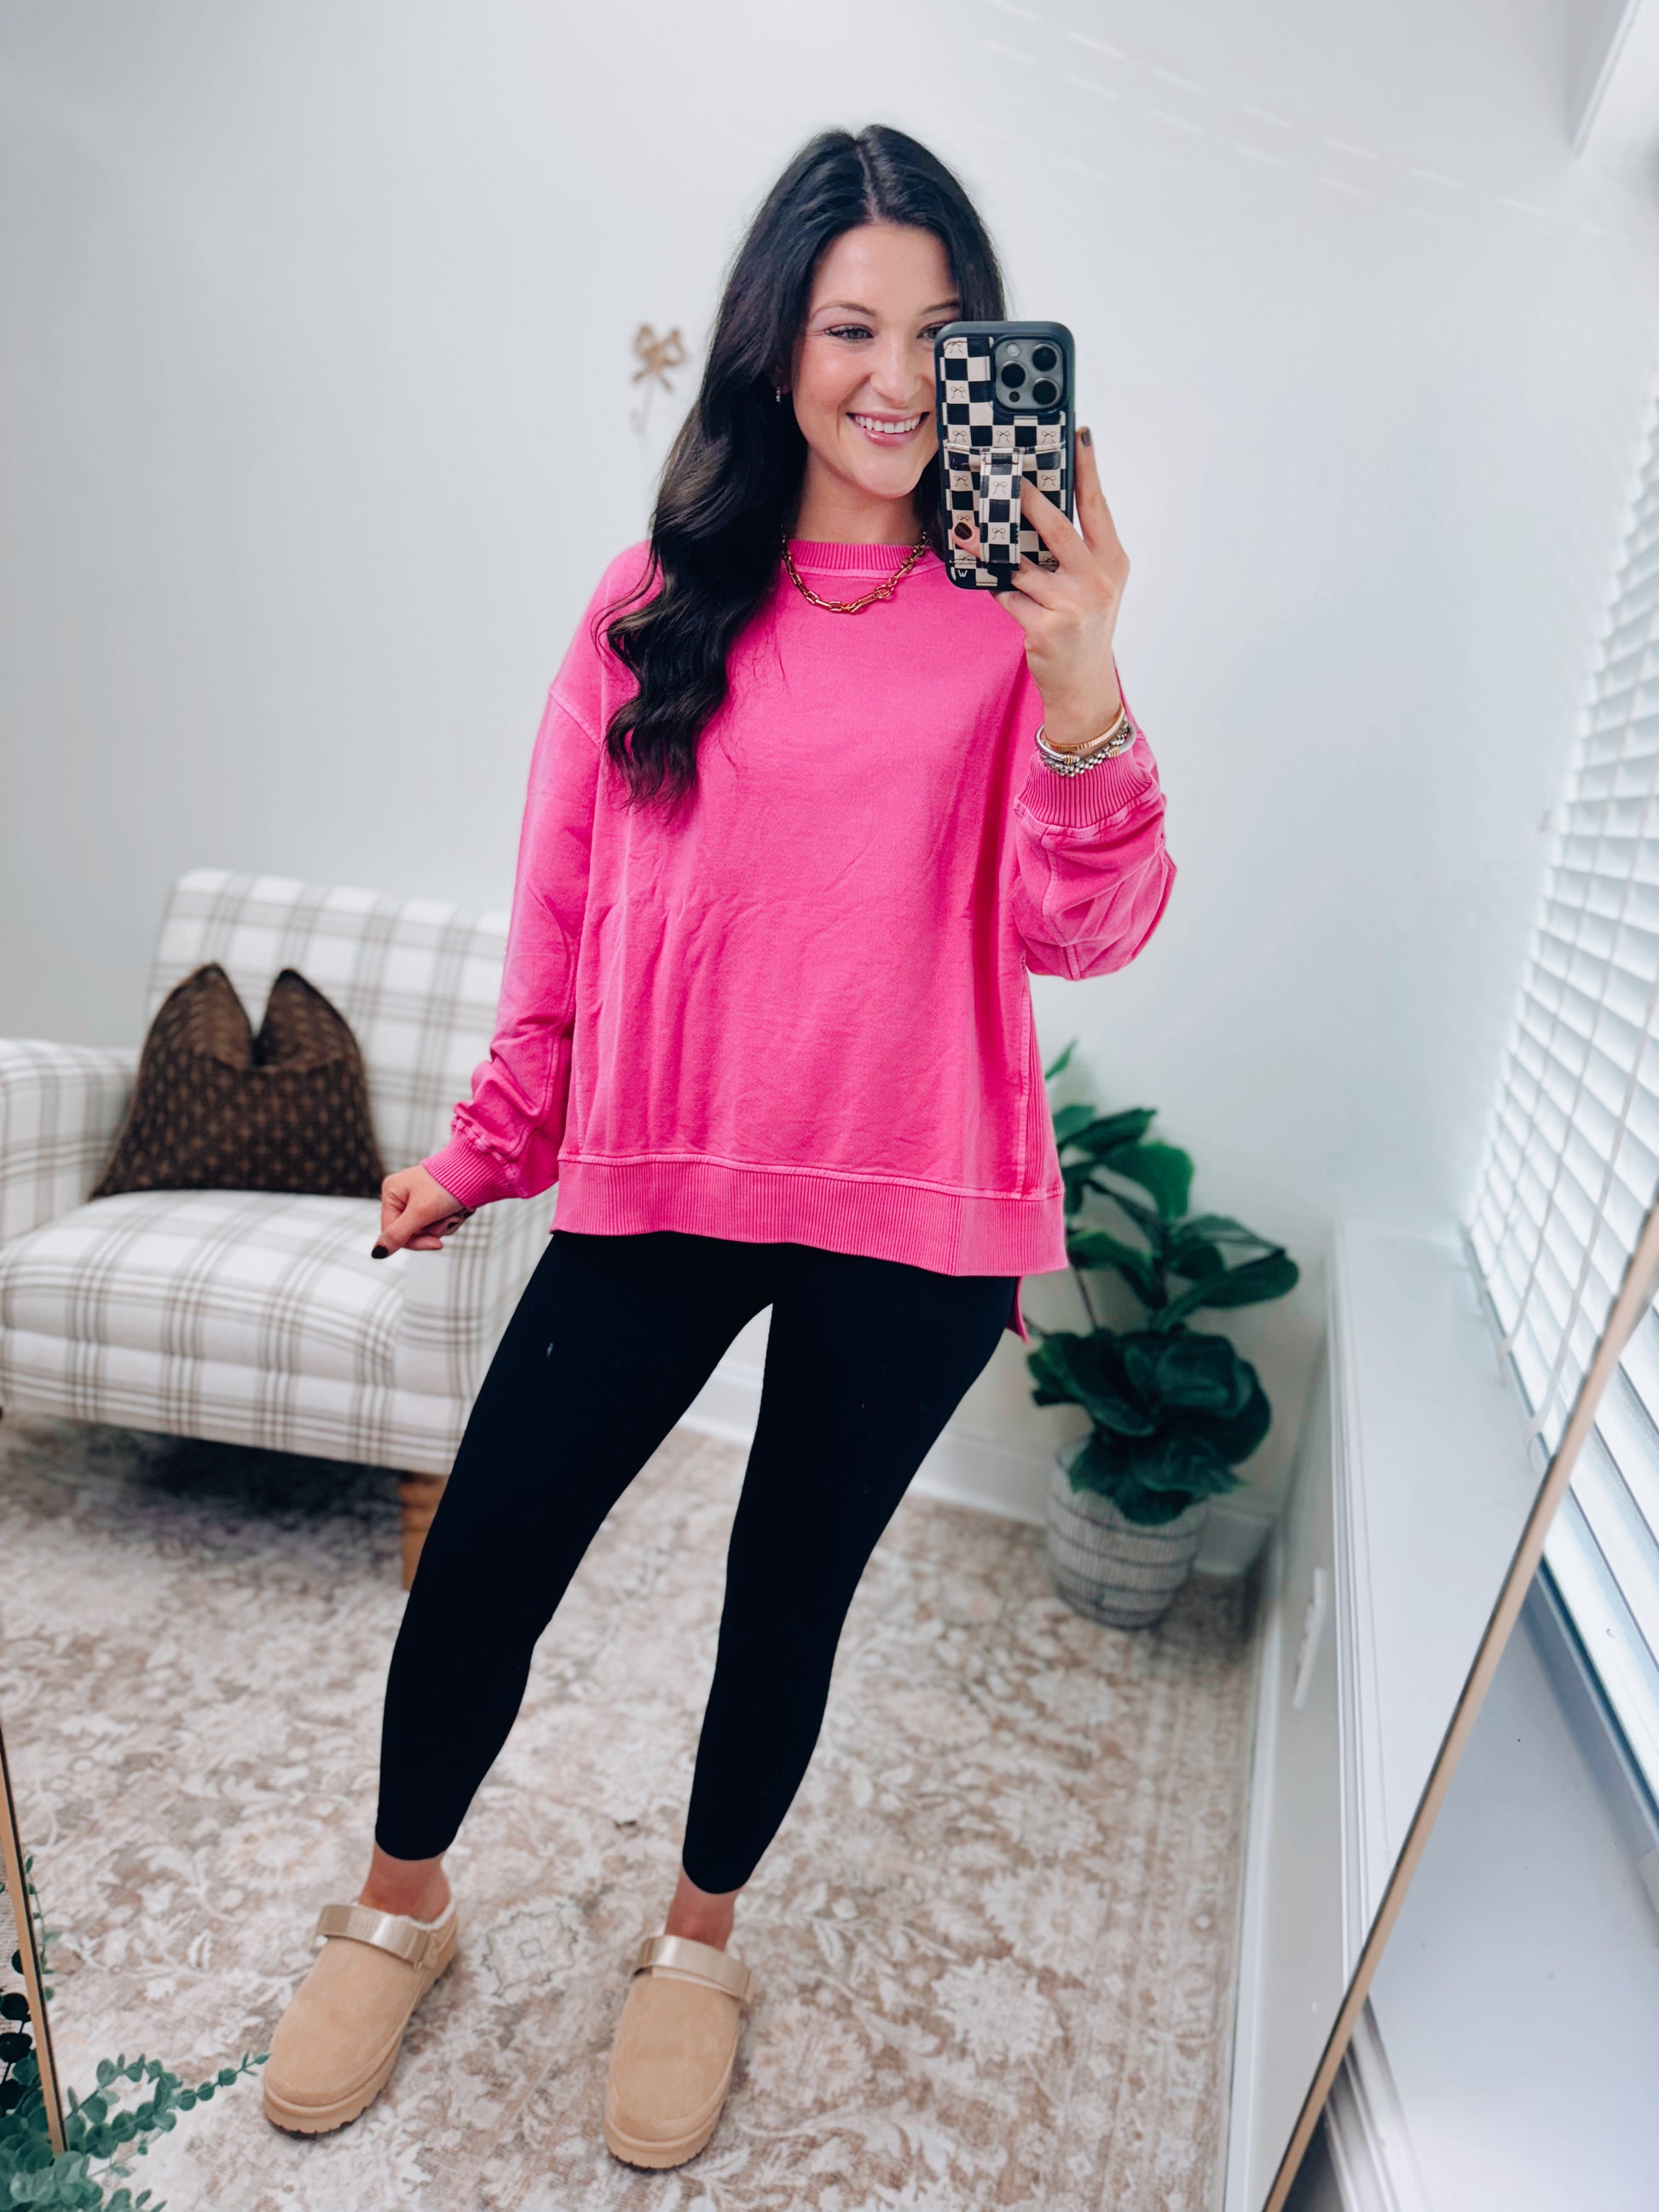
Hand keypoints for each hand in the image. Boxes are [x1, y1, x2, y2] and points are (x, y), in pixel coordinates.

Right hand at [372, 1165, 472, 1257]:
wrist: (476, 1170)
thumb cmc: (447, 1185)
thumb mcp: (420, 1212)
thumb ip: (399, 1234)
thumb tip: (377, 1253)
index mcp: (391, 1193)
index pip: (392, 1232)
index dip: (414, 1242)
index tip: (436, 1244)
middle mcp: (402, 1196)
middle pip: (411, 1233)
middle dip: (433, 1230)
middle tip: (448, 1217)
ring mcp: (419, 1200)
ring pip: (427, 1230)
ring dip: (445, 1225)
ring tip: (455, 1210)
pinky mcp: (435, 1203)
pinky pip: (439, 1223)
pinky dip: (451, 1220)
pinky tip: (458, 1209)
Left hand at [991, 428, 1128, 750]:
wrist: (1084, 687)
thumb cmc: (1085, 627)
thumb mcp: (1094, 586)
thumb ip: (1075, 551)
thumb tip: (1038, 508)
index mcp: (1113, 563)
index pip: (1098, 506)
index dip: (1088, 469)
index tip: (1078, 434)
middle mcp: (1097, 581)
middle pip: (1056, 527)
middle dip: (1027, 498)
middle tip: (1005, 472)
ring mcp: (1071, 605)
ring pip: (1021, 564)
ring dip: (993, 548)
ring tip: (969, 530)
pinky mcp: (1044, 627)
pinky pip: (1006, 595)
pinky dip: (994, 586)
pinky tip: (987, 580)